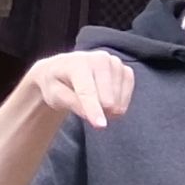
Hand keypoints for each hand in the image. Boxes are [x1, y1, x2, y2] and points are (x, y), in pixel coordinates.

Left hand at [20, 47, 134, 132]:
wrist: (64, 70)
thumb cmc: (57, 84)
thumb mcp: (55, 95)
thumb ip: (73, 104)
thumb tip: (94, 118)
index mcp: (77, 62)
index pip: (87, 90)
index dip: (94, 109)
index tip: (101, 126)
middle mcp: (99, 58)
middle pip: (108, 96)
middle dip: (101, 111)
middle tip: (90, 116)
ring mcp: (114, 62)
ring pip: (119, 96)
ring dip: (111, 109)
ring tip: (96, 106)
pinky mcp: (125, 69)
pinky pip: (129, 92)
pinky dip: (121, 102)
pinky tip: (109, 102)